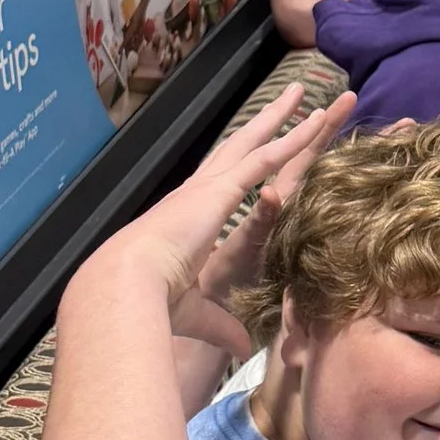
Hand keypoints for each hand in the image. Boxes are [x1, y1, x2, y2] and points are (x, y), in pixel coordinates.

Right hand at [104, 85, 353, 406]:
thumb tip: (241, 348)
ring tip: (307, 91)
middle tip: (294, 93)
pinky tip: (313, 122)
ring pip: (257, 142)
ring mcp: (211, 187)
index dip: (251, 159)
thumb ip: (222, 325)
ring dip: (285, 117)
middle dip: (270, 120)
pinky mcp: (221, 191)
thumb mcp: (197, 313)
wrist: (125, 285)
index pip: (233, 180)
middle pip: (244, 146)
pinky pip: (265, 159)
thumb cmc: (149, 301)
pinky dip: (290, 140)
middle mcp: (202, 192)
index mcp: (193, 215)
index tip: (265, 141)